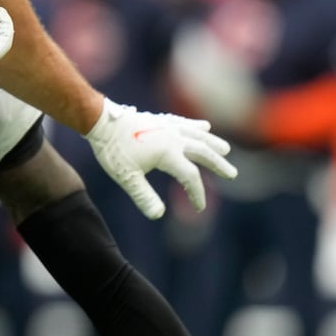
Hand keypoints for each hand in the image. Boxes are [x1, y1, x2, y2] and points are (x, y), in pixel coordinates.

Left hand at [84, 99, 237, 217]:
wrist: (102, 122)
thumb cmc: (114, 150)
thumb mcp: (127, 177)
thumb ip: (143, 196)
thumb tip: (157, 215)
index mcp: (168, 153)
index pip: (190, 176)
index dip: (197, 193)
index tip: (199, 208)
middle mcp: (173, 138)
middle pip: (202, 152)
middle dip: (217, 165)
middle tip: (232, 174)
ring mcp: (168, 127)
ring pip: (197, 135)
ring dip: (213, 143)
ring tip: (226, 150)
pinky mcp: (160, 120)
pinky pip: (184, 123)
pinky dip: (196, 126)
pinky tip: (206, 126)